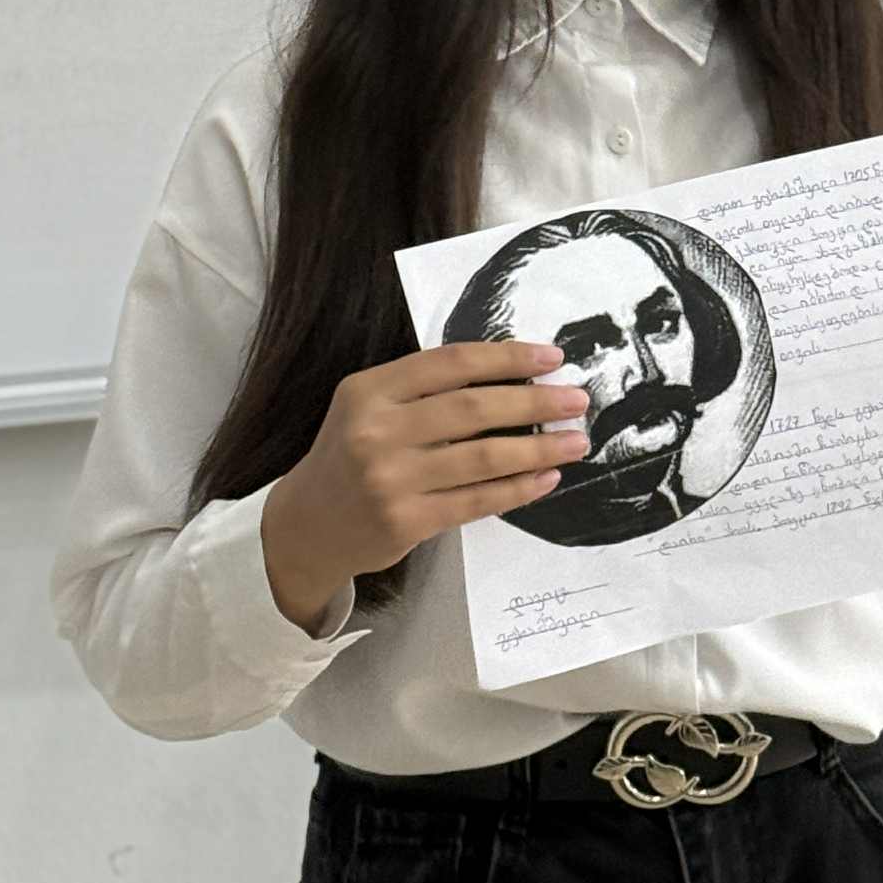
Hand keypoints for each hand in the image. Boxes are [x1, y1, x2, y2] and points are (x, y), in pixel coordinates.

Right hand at [275, 340, 589, 583]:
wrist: (305, 525)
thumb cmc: (352, 454)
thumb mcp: (369, 405)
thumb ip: (425, 389)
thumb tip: (514, 375)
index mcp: (370, 389)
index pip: (452, 363)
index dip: (507, 357)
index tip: (552, 356)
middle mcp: (377, 430)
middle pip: (473, 408)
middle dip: (534, 400)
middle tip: (577, 399)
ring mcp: (390, 479)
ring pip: (483, 457)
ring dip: (539, 448)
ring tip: (575, 441)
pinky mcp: (405, 522)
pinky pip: (477, 501)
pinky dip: (518, 488)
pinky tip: (546, 478)